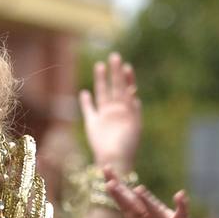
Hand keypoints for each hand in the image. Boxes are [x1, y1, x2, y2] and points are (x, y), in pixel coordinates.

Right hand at [80, 52, 141, 169]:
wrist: (115, 160)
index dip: (128, 78)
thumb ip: (132, 109)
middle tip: (114, 56)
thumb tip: (134, 94)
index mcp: (128, 110)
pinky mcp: (93, 124)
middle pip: (115, 87)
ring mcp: (104, 116)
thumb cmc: (128, 145)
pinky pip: (89, 110)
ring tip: (100, 66)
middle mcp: (116, 111)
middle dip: (115, 72)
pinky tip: (85, 93)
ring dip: (101, 80)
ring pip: (102, 94)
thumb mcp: (134, 125)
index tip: (127, 67)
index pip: (128, 89)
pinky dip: (86, 102)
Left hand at [93, 173, 217, 217]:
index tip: (105, 170)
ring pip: (155, 208)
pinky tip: (179, 195)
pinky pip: (182, 214)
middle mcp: (150, 216)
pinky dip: (182, 206)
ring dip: (147, 200)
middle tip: (109, 181)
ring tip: (138, 189)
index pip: (123, 203)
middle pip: (134, 203)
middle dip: (123, 193)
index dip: (114, 190)